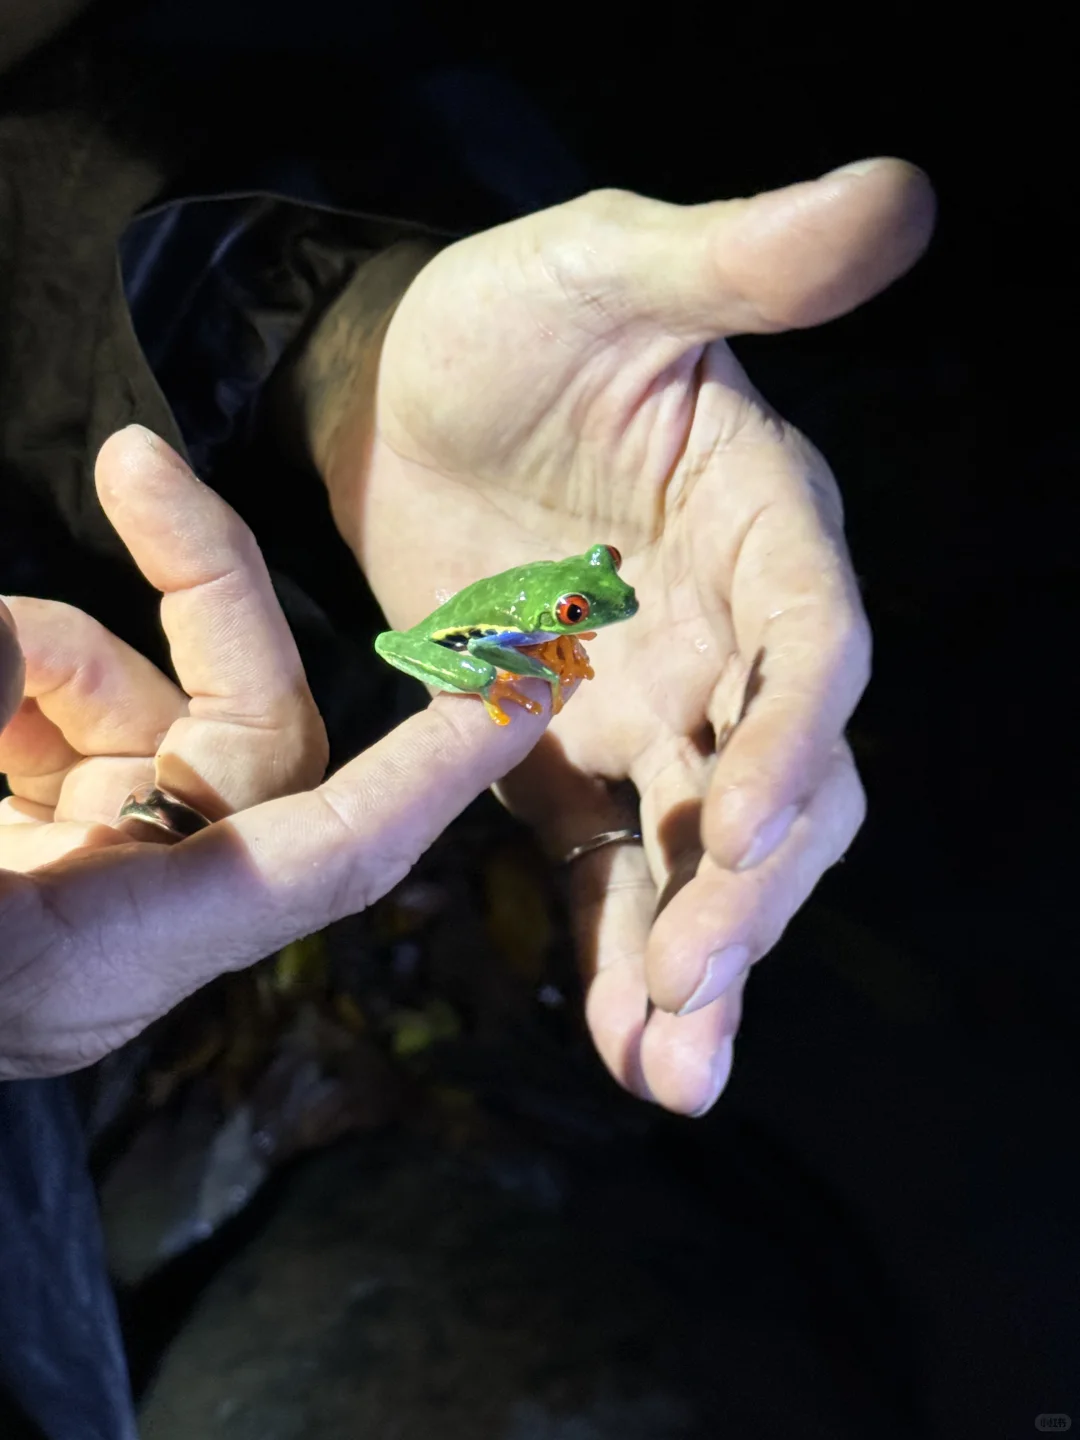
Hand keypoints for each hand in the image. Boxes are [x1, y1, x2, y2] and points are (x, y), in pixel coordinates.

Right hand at [0, 427, 551, 1077]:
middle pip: (240, 727)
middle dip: (203, 589)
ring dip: (36, 644)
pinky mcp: (33, 830)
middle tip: (137, 464)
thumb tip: (8, 637)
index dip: (427, 777)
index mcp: (111, 952)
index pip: (326, 856)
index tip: (521, 692)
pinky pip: (60, 713)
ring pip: (133, 700)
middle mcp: (124, 912)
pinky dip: (11, 672)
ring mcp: (82, 866)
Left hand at [308, 159, 935, 1114]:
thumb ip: (742, 264)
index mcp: (762, 522)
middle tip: (694, 978)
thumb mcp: (611, 268)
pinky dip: (619, 954)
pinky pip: (612, 870)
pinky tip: (623, 1049)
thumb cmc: (505, 318)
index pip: (813, 642)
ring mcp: (656, 710)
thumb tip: (904, 194)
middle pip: (782, 779)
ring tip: (670, 1072)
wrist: (392, 388)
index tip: (751, 820)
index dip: (795, 731)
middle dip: (751, 882)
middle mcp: (730, 633)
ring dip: (700, 961)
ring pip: (707, 855)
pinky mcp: (572, 763)